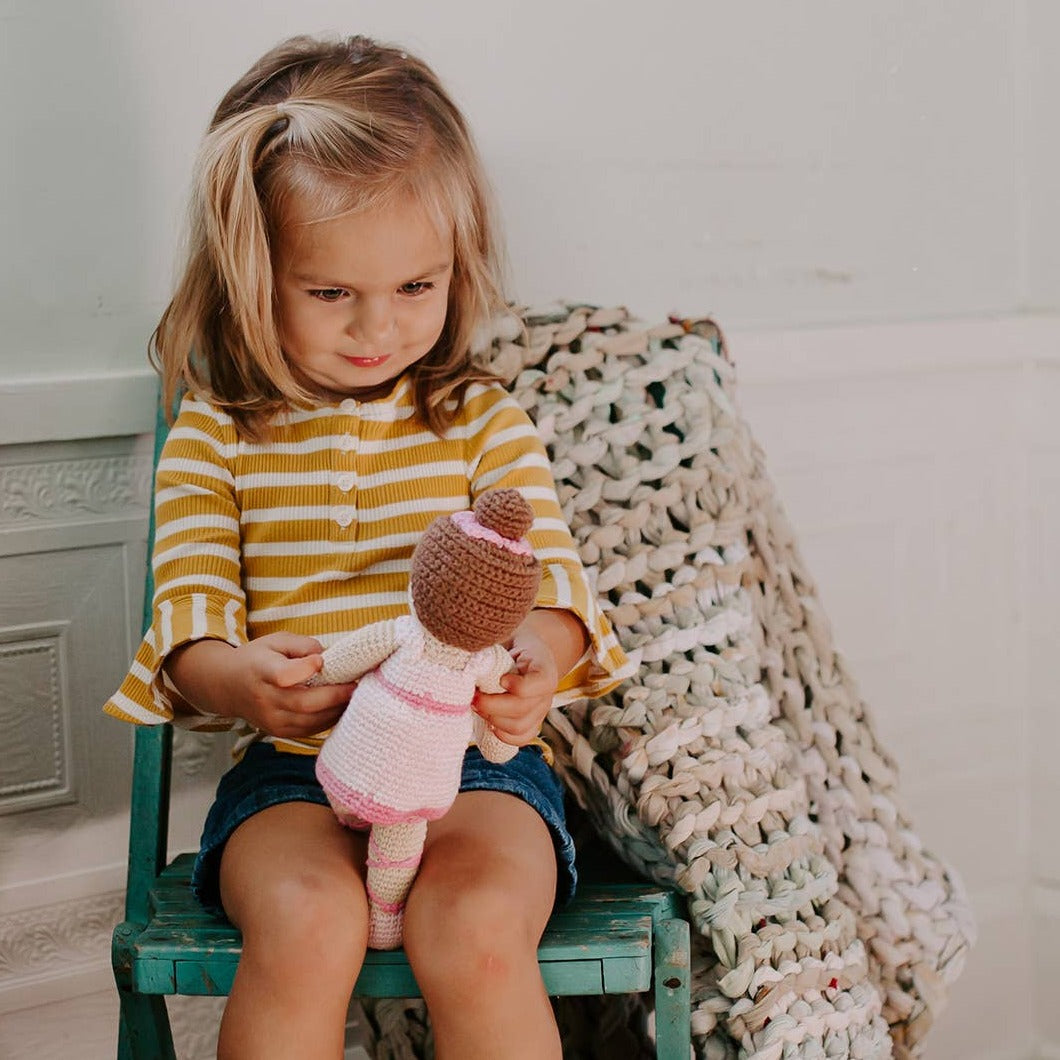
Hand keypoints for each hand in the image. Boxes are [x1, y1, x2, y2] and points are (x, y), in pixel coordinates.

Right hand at [164, 633, 356, 738]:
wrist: (227, 686)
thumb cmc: (257, 659)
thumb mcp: (275, 641)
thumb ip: (302, 645)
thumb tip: (326, 657)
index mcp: (262, 671)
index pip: (283, 676)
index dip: (304, 670)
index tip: (321, 661)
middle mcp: (265, 699)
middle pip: (304, 704)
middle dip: (335, 696)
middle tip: (356, 685)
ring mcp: (271, 719)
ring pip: (310, 721)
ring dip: (336, 709)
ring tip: (353, 695)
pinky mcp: (279, 731)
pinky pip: (310, 730)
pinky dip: (328, 719)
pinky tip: (339, 707)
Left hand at [474, 628, 557, 746]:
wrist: (525, 650)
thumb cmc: (511, 640)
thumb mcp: (507, 635)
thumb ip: (494, 647)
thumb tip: (471, 661)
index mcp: (544, 666)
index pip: (541, 683)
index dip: (519, 686)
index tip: (501, 679)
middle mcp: (547, 692)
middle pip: (523, 708)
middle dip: (493, 705)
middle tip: (473, 696)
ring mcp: (540, 710)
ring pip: (519, 726)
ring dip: (493, 719)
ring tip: (476, 706)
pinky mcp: (532, 722)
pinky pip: (521, 737)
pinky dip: (503, 736)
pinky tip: (488, 724)